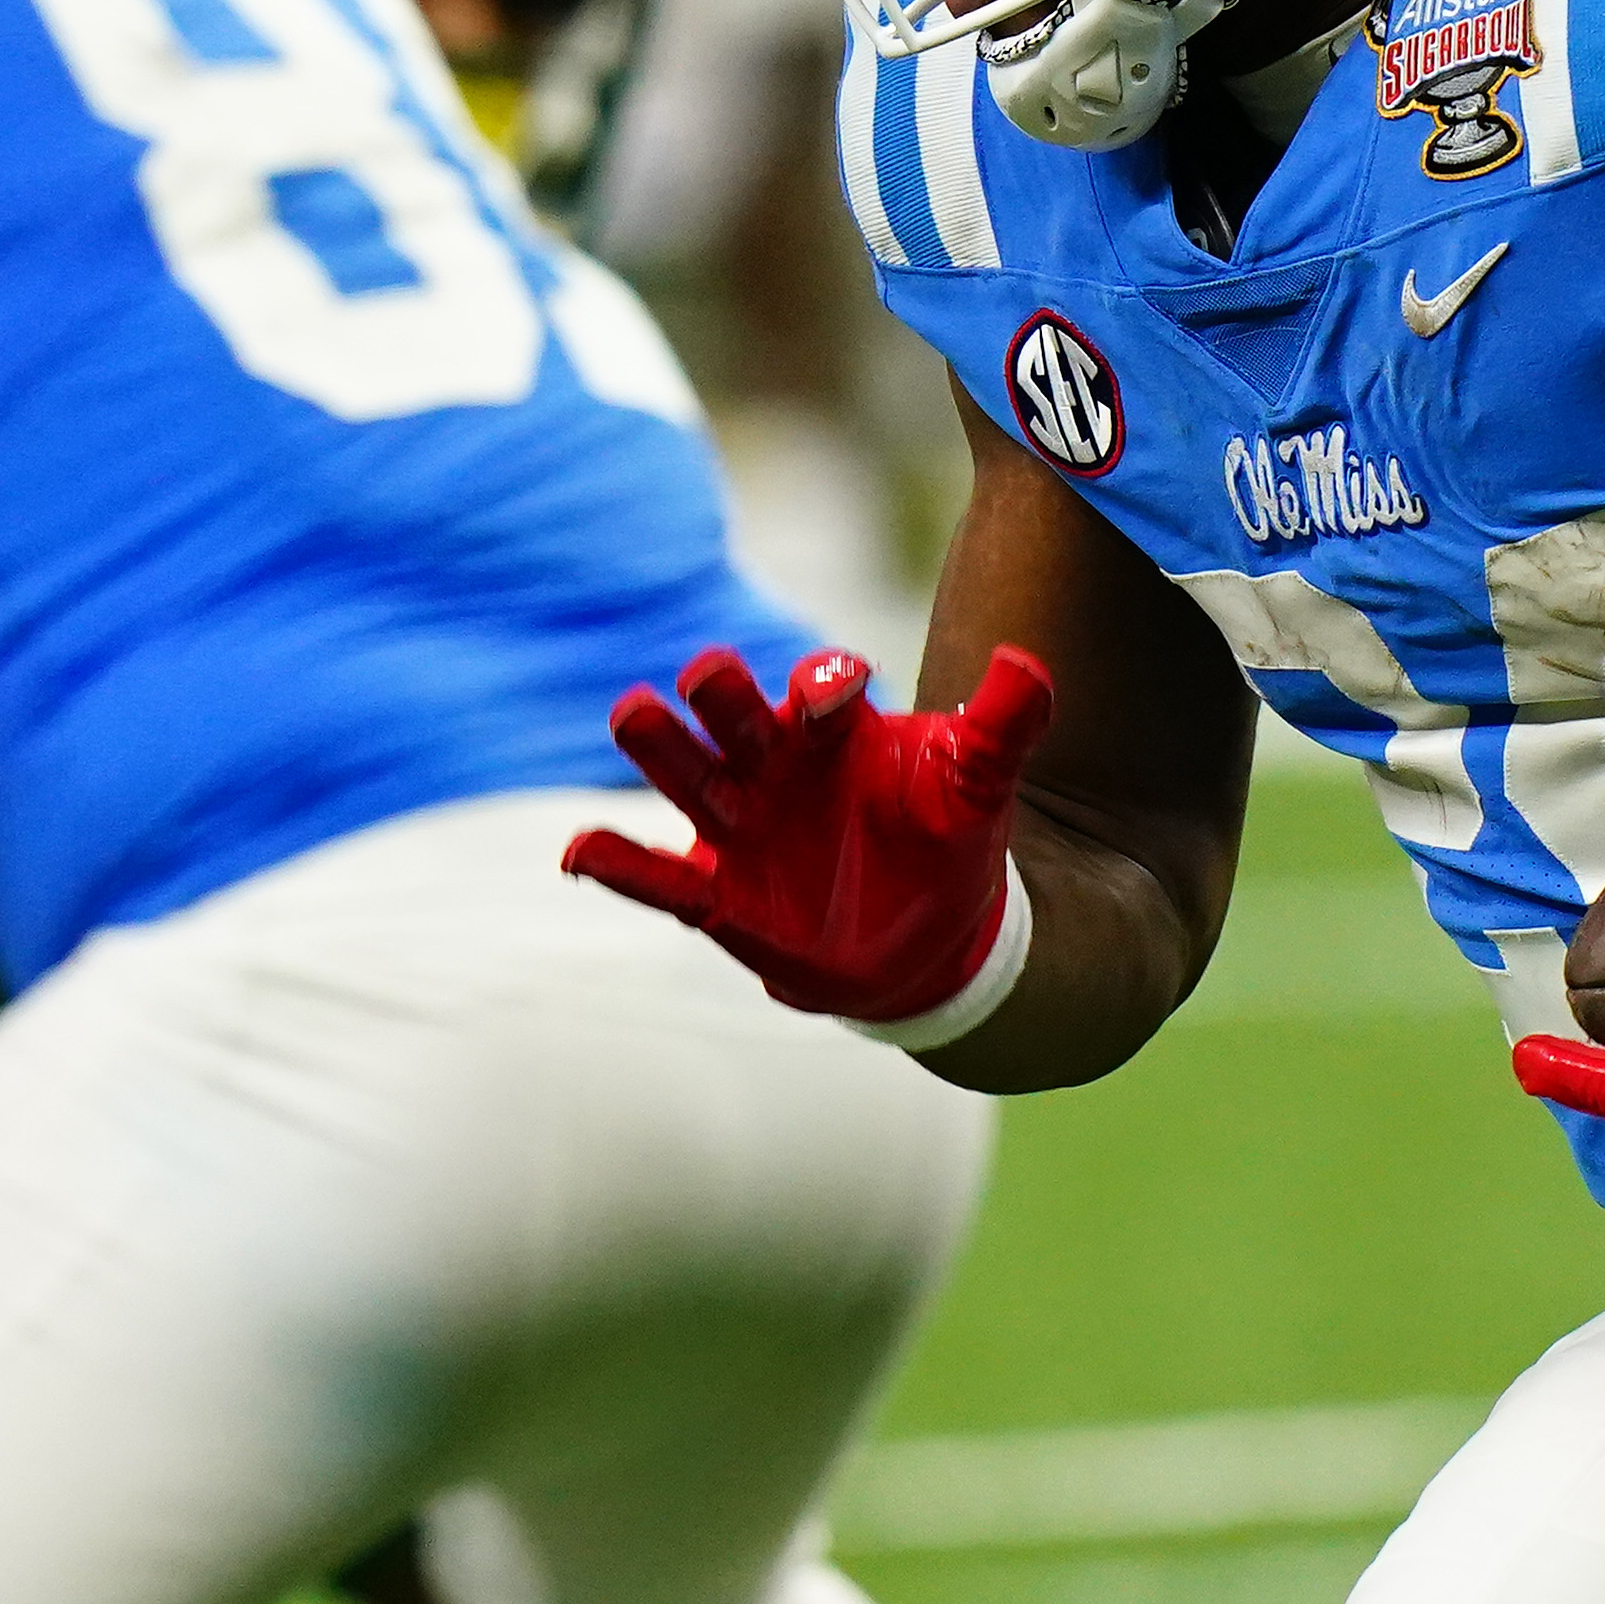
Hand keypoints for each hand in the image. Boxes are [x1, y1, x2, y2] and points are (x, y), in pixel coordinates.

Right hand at [564, 645, 1054, 1026]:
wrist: (928, 937)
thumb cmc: (943, 837)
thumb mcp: (979, 784)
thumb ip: (1003, 727)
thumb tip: (1029, 665)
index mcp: (833, 729)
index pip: (817, 688)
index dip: (822, 683)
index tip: (835, 689)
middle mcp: (774, 764)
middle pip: (736, 715)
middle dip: (724, 694)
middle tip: (712, 674)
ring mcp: (741, 826)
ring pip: (688, 777)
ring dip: (659, 746)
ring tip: (631, 713)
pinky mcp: (718, 894)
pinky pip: (659, 878)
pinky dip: (616, 865)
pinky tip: (575, 852)